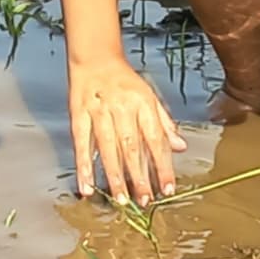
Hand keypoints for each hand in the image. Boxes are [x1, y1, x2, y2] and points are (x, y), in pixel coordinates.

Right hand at [67, 53, 184, 202]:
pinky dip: (83, 167)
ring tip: (120, 200)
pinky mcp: (79, 116)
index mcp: (143, 104)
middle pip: (132, 148)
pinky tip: (87, 186)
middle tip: (144, 200)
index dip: (162, 166)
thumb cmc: (124, 80)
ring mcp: (99, 113)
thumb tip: (180, 146)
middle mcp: (122, 109)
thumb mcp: (150, 96)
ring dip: (114, 177)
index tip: (167, 188)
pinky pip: (81, 145)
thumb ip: (165, 123)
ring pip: (108, 150)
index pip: (156, 141)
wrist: (95, 58)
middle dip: (138, 177)